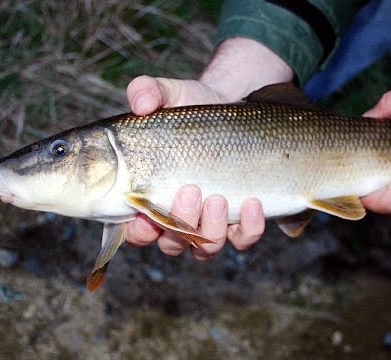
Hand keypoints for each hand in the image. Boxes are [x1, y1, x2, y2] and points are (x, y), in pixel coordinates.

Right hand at [124, 37, 293, 257]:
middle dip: (178, 225)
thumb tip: (140, 102)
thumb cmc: (195, 112)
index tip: (144, 211)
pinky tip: (253, 203)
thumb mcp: (171, 94)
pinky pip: (243, 239)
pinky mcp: (242, 222)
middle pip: (171, 244)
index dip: (138, 231)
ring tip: (219, 197)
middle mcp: (179, 217)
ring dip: (211, 229)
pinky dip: (248, 229)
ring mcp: (212, 223)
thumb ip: (148, 92)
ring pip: (206, 248)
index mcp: (152, 198)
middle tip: (189, 190)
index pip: (137, 230)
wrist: (237, 115)